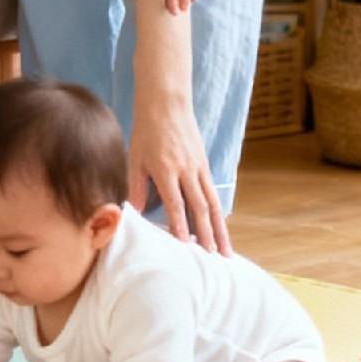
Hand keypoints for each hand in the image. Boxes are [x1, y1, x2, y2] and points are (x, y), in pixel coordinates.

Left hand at [128, 92, 230, 253]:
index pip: (176, 205)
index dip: (181, 227)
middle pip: (200, 208)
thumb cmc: (146, 130)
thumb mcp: (135, 157)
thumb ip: (136, 186)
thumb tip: (134, 213)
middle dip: (207, 236)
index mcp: (166, 170)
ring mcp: (198, 167)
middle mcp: (186, 171)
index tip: (186, 249)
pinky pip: (213, 191)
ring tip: (226, 251)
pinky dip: (218, 212)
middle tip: (213, 259)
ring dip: (220, 229)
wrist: (166, 102)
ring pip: (212, 203)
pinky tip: (221, 226)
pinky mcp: (204, 163)